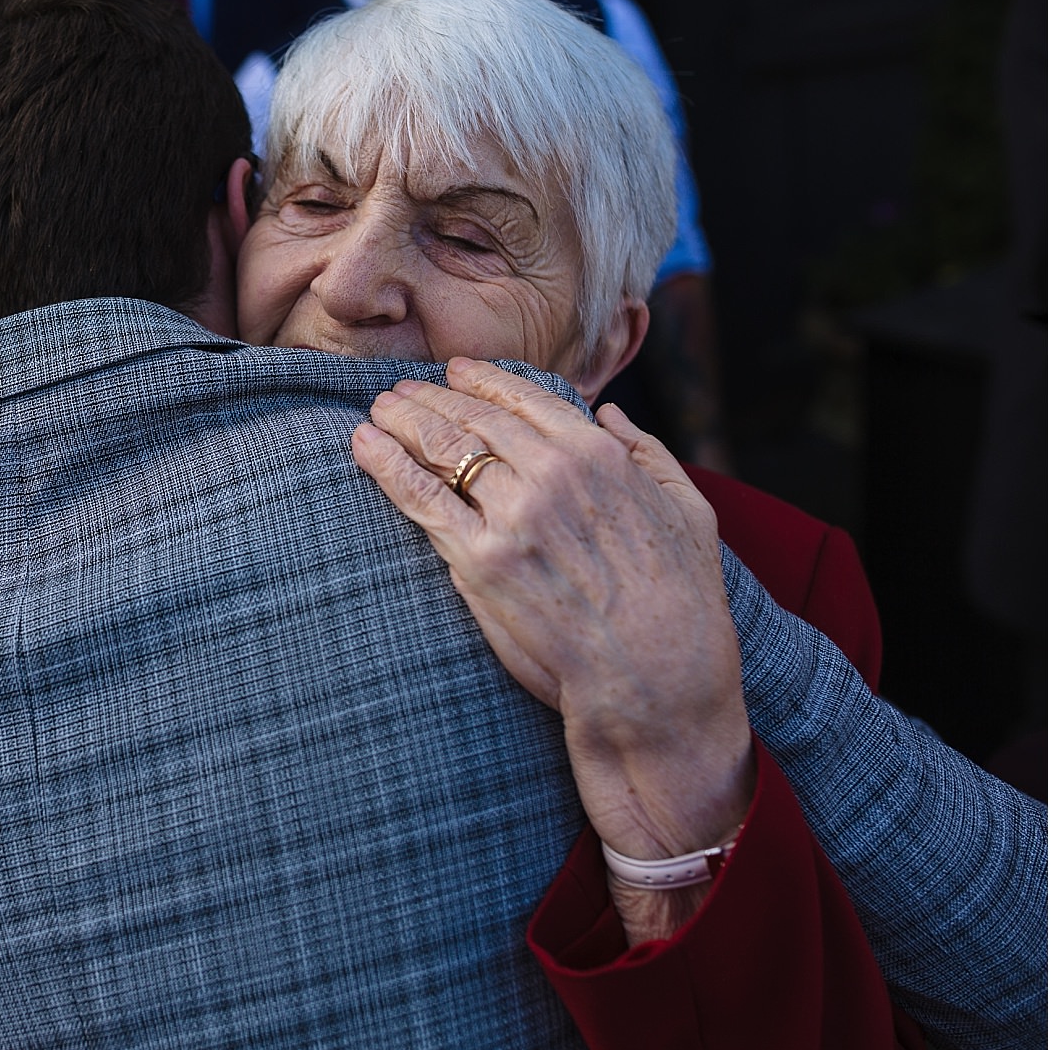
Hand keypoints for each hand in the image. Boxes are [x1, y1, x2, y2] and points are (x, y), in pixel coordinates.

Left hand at [351, 359, 753, 940]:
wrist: (656, 678)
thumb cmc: (682, 602)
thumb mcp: (688, 510)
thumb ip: (649, 452)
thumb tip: (613, 414)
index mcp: (599, 455)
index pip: (526, 399)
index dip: (483, 381)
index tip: (455, 372)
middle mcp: (551, 473)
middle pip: (474, 420)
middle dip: (430, 399)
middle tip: (398, 390)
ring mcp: (512, 514)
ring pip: (442, 449)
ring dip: (403, 422)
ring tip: (376, 411)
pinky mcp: (479, 560)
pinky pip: (421, 499)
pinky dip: (385, 465)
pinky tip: (362, 446)